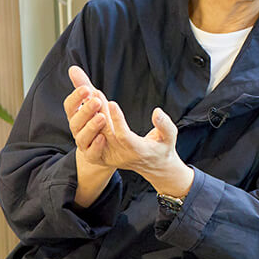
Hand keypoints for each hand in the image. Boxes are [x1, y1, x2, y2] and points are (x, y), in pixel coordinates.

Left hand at [64, 65, 193, 199]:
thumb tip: (157, 111)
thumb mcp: (170, 137)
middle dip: (100, 113)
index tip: (112, 103)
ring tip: (91, 94)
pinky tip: (89, 103)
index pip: (124, 137)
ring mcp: (110, 154)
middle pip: (106, 133)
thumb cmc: (163, 148)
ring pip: (97, 133)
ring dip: (92, 114)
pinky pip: (92, 136)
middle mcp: (120, 155)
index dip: (117, 121)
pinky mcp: (103, 153)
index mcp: (138, 151)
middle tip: (96, 93)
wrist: (152, 165)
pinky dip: (89, 120)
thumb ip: (165, 125)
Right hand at [64, 66, 113, 167]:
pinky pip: (92, 154)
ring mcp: (85, 145)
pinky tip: (104, 138)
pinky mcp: (95, 157)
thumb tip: (73, 68)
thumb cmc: (100, 122)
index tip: (87, 88)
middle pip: (75, 122)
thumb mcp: (94, 102)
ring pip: (82, 138)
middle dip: (85, 111)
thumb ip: (84, 86)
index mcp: (76, 117)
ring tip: (102, 117)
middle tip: (97, 101)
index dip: (76, 98)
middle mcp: (78, 131)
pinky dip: (96, 146)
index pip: (70, 106)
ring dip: (91, 127)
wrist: (111, 148)